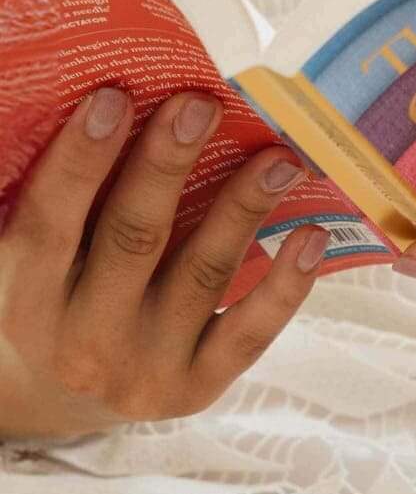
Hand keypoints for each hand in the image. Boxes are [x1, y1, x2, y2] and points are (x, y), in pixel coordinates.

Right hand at [0, 88, 324, 438]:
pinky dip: (287, 284)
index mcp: (26, 296)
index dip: (82, 158)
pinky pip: (251, 332)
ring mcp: (146, 368)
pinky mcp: (198, 388)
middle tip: (202, 106)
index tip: (115, 96)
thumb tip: (103, 104)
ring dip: (243, 208)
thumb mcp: (28, 262)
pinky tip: (311, 235)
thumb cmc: (52, 300)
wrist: (66, 396)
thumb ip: (53, 203)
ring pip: (202, 275)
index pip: (51, 220)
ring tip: (279, 159)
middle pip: (134, 238)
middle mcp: (84, 338)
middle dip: (168, 166)